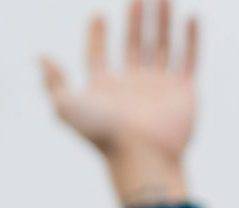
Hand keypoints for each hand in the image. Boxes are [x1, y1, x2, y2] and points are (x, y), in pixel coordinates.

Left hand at [41, 3, 198, 207]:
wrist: (143, 155)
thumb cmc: (103, 135)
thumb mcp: (65, 106)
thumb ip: (53, 82)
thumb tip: (43, 58)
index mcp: (107, 87)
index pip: (100, 54)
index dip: (97, 35)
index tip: (97, 16)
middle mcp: (135, 85)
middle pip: (134, 44)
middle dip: (137, 19)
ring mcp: (161, 87)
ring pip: (162, 46)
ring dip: (163, 21)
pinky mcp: (184, 92)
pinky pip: (189, 59)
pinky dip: (191, 39)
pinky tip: (191, 17)